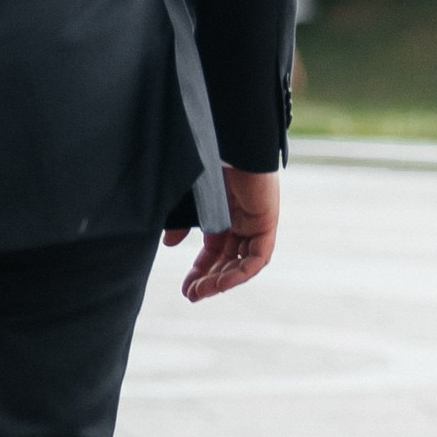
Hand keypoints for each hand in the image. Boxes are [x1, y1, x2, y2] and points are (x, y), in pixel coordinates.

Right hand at [164, 164, 279, 301]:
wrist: (226, 141)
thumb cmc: (205, 162)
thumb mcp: (187, 200)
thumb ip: (180, 223)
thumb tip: (169, 245)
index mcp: (223, 215)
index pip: (214, 252)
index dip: (200, 271)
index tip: (185, 289)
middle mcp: (241, 221)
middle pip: (228, 261)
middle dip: (210, 280)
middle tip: (191, 295)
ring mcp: (255, 222)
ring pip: (243, 263)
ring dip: (224, 281)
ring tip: (202, 292)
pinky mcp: (266, 222)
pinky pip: (259, 257)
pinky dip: (242, 272)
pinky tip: (222, 283)